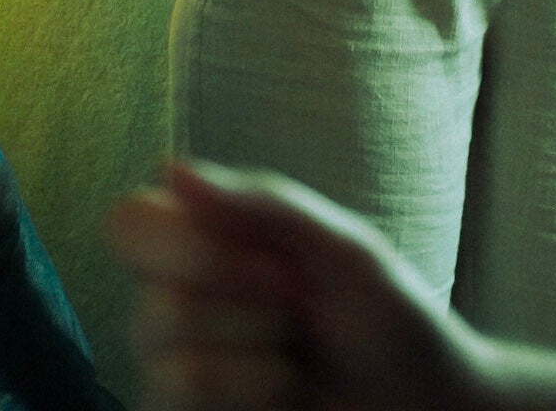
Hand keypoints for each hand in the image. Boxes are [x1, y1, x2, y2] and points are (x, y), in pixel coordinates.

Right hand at [107, 163, 555, 410]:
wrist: (426, 405)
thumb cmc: (390, 317)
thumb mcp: (343, 248)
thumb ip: (264, 206)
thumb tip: (172, 168)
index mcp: (210, 241)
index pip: (129, 225)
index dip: (183, 245)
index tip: (263, 259)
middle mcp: (179, 304)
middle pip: (152, 305)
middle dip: (250, 314)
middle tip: (300, 313)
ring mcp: (180, 372)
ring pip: (169, 367)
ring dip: (256, 367)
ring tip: (295, 363)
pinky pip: (176, 406)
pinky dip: (249, 398)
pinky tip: (285, 398)